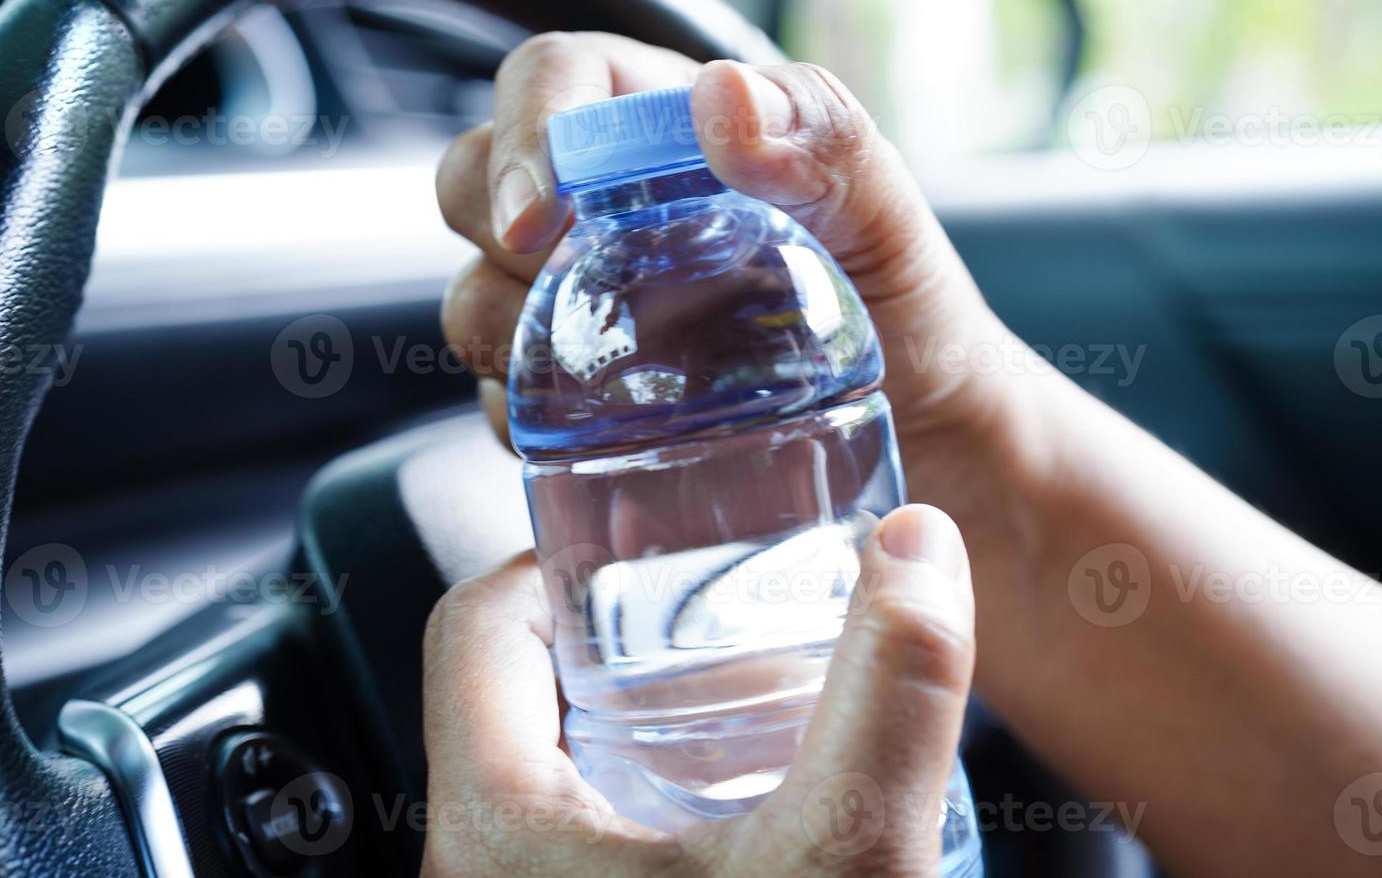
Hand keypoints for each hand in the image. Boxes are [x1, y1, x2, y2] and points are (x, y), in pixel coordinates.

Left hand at [421, 505, 975, 876]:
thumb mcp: (846, 857)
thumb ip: (890, 697)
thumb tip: (918, 549)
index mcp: (492, 823)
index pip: (473, 626)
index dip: (556, 561)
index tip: (645, 545)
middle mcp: (480, 868)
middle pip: (515, 694)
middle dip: (621, 642)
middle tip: (714, 619)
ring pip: (548, 772)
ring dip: (637, 724)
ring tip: (739, 702)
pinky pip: (576, 841)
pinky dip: (648, 800)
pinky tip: (744, 811)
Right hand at [437, 32, 1016, 455]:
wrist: (919, 434)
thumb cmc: (906, 308)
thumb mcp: (888, 219)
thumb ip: (824, 141)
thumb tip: (722, 98)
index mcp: (669, 134)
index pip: (554, 80)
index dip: (523, 131)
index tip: (542, 216)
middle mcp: (608, 210)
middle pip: (477, 183)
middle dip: (499, 237)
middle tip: (569, 296)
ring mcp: (583, 300)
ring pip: (476, 295)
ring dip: (507, 338)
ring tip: (606, 377)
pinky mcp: (576, 388)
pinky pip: (505, 394)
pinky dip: (532, 416)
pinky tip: (606, 432)